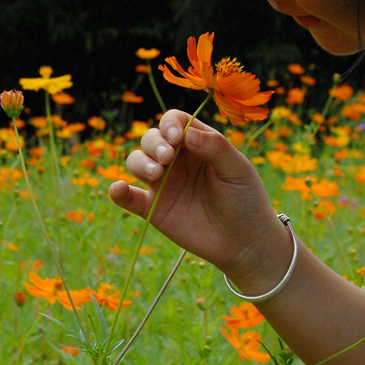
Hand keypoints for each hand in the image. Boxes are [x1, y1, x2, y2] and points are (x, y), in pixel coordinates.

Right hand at [109, 109, 287, 282]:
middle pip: (151, 138)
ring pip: (136, 161)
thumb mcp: (238, 170)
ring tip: (157, 175)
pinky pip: (129, 197)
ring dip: (140, 162)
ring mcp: (163, 184)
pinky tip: (118, 188)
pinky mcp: (154, 208)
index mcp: (197, 144)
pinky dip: (118, 191)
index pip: (174, 122)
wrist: (245, 243)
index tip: (177, 138)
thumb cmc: (246, 201)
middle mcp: (176, 160)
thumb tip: (186, 133)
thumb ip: (216, 147)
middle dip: (154, 144)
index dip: (170, 124)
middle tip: (167, 158)